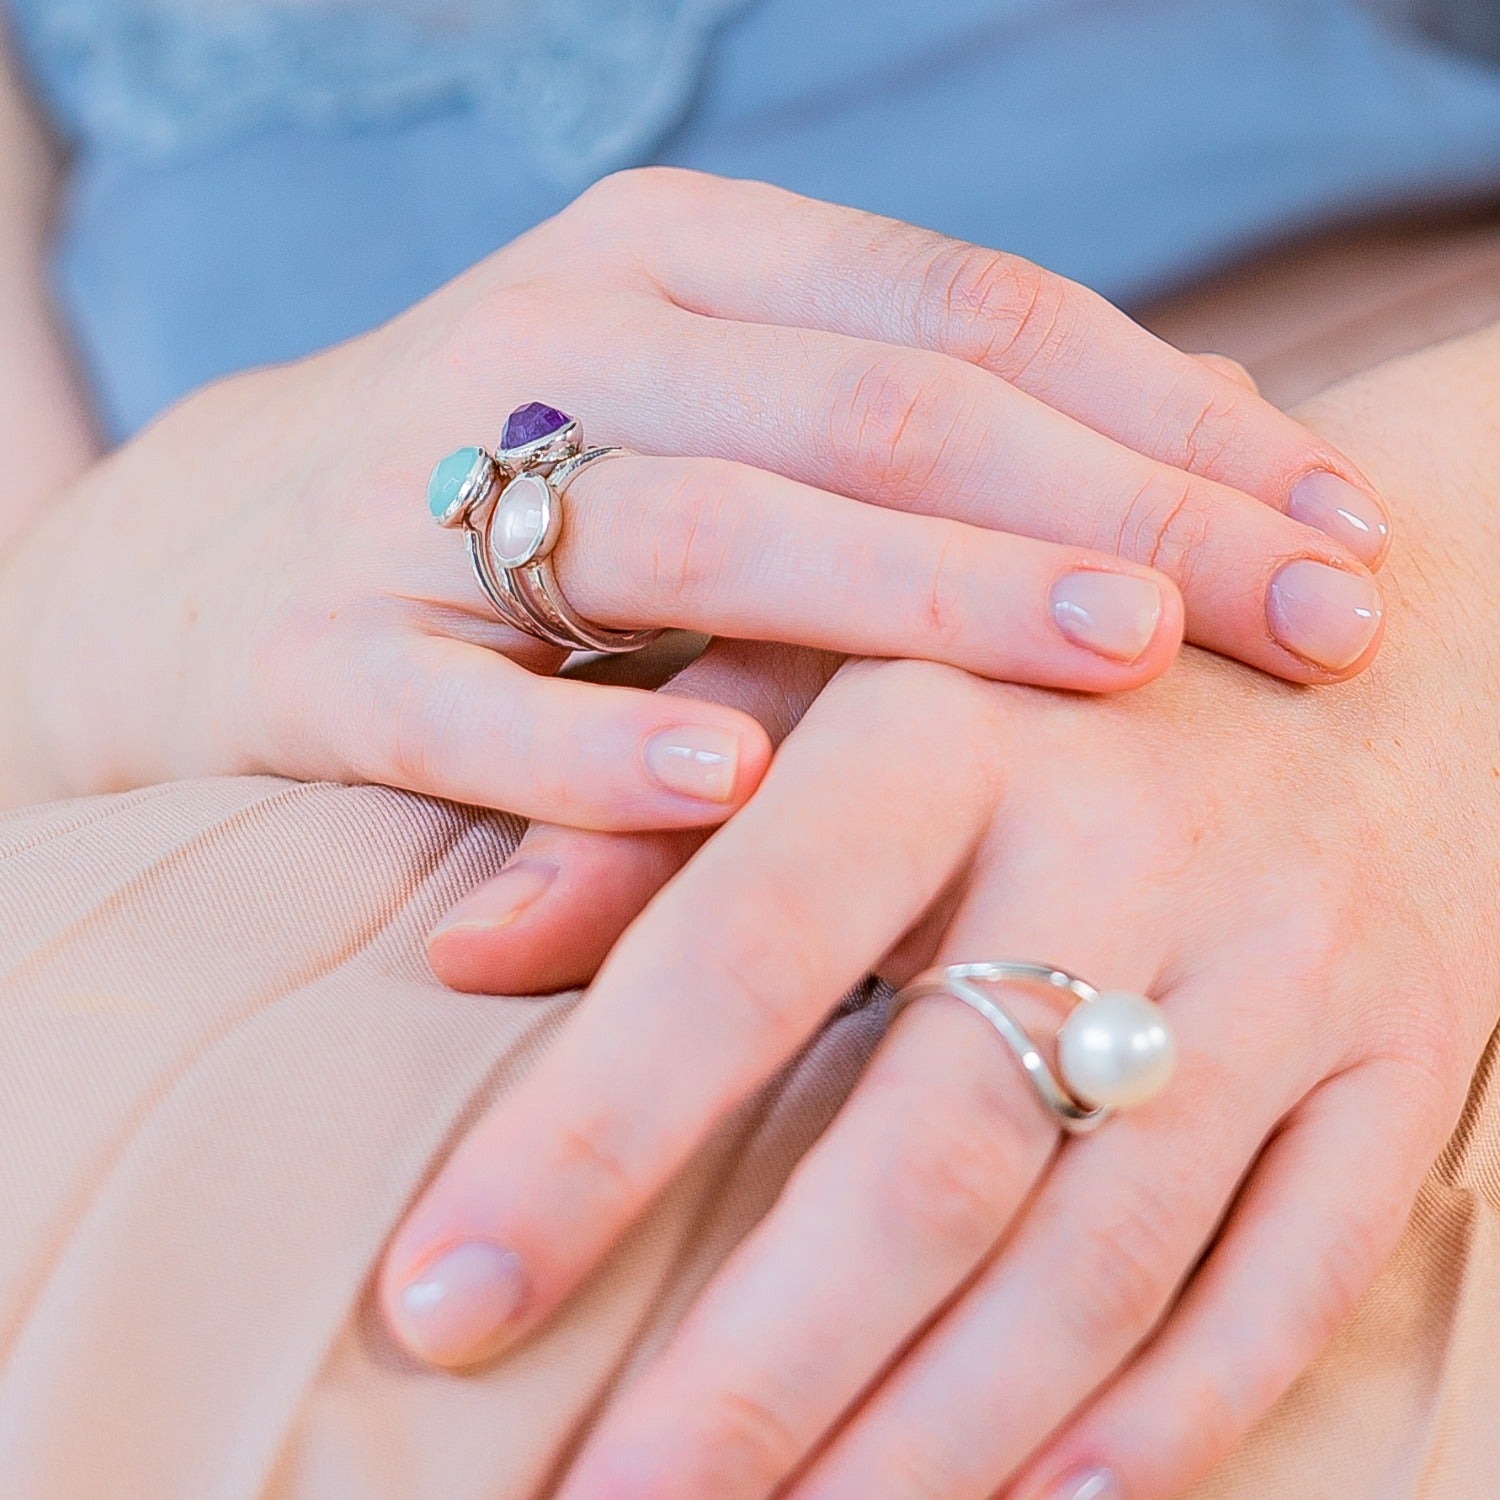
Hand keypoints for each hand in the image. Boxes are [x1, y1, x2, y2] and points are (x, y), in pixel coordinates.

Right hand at [1, 169, 1386, 818]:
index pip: (972, 316)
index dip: (1173, 422)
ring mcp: (421, 489)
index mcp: (681, 258)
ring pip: (698, 528)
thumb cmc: (512, 506)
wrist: (195, 566)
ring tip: (1114, 662)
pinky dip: (598, 752)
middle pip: (880, 410)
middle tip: (1311, 616)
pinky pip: (467, 704)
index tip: (1340, 534)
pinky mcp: (308, 652)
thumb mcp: (707, 423)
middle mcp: (562, 337)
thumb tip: (1190, 506)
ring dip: (915, 600)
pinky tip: (739, 791)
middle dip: (1115, 516)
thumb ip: (895, 449)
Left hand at [380, 326, 1499, 1498]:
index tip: (439, 1304)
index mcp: (950, 724)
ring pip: (1096, 1258)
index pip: (739, 953)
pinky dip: (1164, 1418)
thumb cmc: (1051, 651)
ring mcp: (1289, 963)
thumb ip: (657, 797)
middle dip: (751, 1367)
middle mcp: (1129, 846)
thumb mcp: (846, 659)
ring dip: (929, 1435)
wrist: (1377, 617)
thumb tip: (462, 951)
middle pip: (924, 1159)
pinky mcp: (1405, 1051)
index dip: (582, 1144)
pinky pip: (1292, 1275)